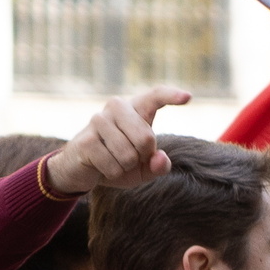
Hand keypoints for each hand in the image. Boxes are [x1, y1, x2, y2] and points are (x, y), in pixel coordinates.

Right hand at [45, 87, 190, 195]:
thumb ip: (158, 165)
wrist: (82, 170)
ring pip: (129, 155)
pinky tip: (101, 166)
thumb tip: (160, 159)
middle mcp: (116, 108)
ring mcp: (98, 121)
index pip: (154, 96)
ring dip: (125, 167)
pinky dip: (112, 173)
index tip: (187, 97)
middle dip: (143, 156)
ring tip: (114, 160)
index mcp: (135, 109)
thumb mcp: (144, 168)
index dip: (171, 96)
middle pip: (146, 137)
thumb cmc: (118, 163)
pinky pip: (113, 166)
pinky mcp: (86, 140)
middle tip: (130, 157)